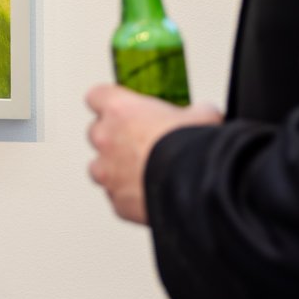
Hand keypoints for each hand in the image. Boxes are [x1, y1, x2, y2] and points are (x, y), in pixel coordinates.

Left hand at [85, 84, 222, 224]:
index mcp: (120, 109)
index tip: (120, 110)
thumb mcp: (202, 116)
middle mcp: (106, 138)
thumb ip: (192, 112)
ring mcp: (107, 172)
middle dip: (115, 139)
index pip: (97, 96)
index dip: (109, 104)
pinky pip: (117, 198)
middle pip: (97, 133)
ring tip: (143, 174)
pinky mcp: (117, 202)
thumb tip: (202, 114)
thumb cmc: (192, 147)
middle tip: (141, 145)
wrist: (195, 186)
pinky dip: (130, 198)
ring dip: (116, 170)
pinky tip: (151, 195)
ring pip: (100, 168)